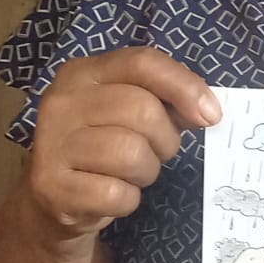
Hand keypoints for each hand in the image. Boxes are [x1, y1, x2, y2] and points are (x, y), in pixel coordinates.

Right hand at [28, 46, 220, 237]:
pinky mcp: (53, 186)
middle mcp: (62, 102)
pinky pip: (116, 194)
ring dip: (146, 171)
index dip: (184, 86)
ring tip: (132, 174)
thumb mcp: (128, 114)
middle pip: (142, 109)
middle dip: (165, 139)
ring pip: (130, 153)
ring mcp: (52, 144)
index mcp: (83, 73)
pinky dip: (127, 200)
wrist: (54, 198)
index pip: (142, 62)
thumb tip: (207, 110)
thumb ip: (165, 101)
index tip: (210, 115)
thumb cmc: (102, 147)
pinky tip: (111, 194)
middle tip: (156, 153)